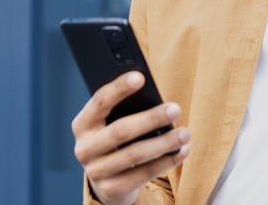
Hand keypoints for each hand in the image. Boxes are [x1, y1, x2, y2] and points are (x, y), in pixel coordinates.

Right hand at [71, 72, 190, 204]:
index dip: (118, 88)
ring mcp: (97, 171)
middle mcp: (84, 149)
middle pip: (120, 131)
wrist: (107, 180)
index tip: (140, 77)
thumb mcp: (111, 123)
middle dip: (150, 119)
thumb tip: (153, 95)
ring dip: (164, 143)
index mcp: (82, 125)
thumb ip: (123, 109)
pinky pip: (144, 174)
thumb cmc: (115, 140)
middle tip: (175, 109)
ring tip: (185, 133)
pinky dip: (166, 162)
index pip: (99, 102)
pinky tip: (182, 152)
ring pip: (135, 155)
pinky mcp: (112, 189)